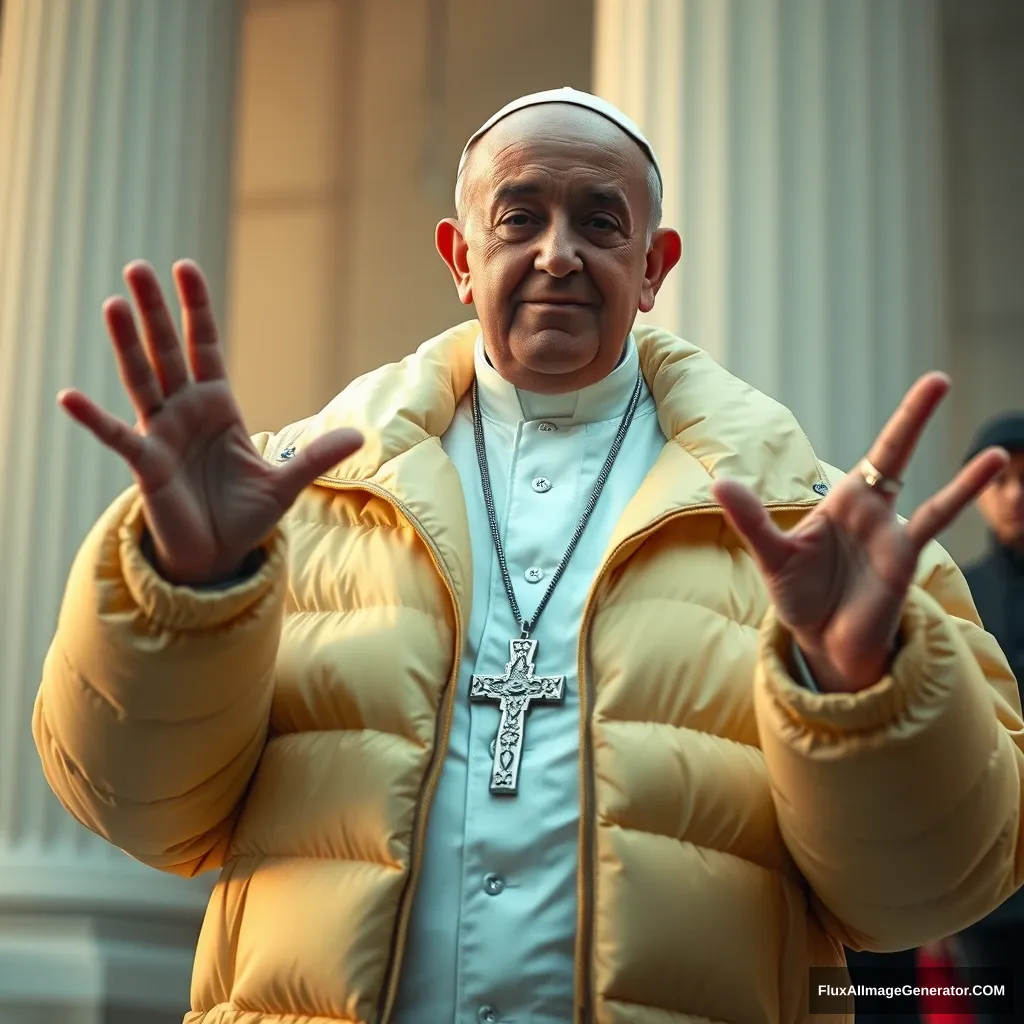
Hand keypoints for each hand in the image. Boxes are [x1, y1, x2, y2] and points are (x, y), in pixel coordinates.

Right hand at [59, 260, 362, 585]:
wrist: (218, 553)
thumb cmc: (244, 514)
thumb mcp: (284, 482)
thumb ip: (315, 456)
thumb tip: (358, 436)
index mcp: (218, 406)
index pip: (204, 346)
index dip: (195, 309)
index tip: (185, 269)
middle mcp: (185, 411)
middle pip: (167, 351)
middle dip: (155, 311)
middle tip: (138, 266)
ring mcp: (162, 435)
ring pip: (142, 380)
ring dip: (127, 344)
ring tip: (114, 304)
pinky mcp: (147, 465)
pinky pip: (117, 438)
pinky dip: (94, 420)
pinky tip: (69, 397)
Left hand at [710, 373, 1006, 691]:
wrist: (821, 643)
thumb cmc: (801, 595)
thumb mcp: (771, 555)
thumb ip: (751, 518)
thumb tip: (721, 482)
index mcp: (844, 503)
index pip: (872, 456)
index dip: (890, 425)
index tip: (904, 393)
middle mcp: (874, 514)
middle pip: (896, 456)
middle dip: (915, 418)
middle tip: (939, 379)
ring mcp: (893, 539)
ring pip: (934, 501)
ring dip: (967, 482)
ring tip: (1000, 452)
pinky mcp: (902, 566)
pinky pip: (930, 536)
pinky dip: (951, 514)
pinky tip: (977, 504)